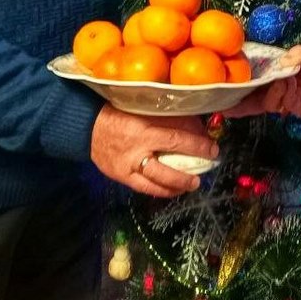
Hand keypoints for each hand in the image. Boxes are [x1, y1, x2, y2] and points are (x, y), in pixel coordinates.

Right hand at [90, 105, 217, 196]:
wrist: (87, 126)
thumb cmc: (118, 113)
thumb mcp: (142, 108)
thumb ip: (165, 117)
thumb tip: (195, 125)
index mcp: (142, 126)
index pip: (175, 136)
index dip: (197, 143)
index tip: (213, 146)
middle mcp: (136, 148)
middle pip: (170, 158)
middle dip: (193, 163)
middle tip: (210, 162)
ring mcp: (128, 165)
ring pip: (158, 180)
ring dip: (179, 183)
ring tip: (195, 183)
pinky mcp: (121, 176)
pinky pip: (145, 188)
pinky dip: (162, 191)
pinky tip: (174, 190)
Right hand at [226, 43, 300, 120]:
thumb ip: (298, 54)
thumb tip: (280, 62)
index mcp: (284, 69)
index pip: (260, 71)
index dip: (245, 73)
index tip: (227, 73)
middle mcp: (282, 84)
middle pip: (256, 91)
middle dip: (239, 94)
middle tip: (220, 97)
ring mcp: (289, 98)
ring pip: (266, 99)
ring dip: (264, 91)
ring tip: (268, 83)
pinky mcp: (298, 109)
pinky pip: (283, 103)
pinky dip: (281, 94)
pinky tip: (286, 85)